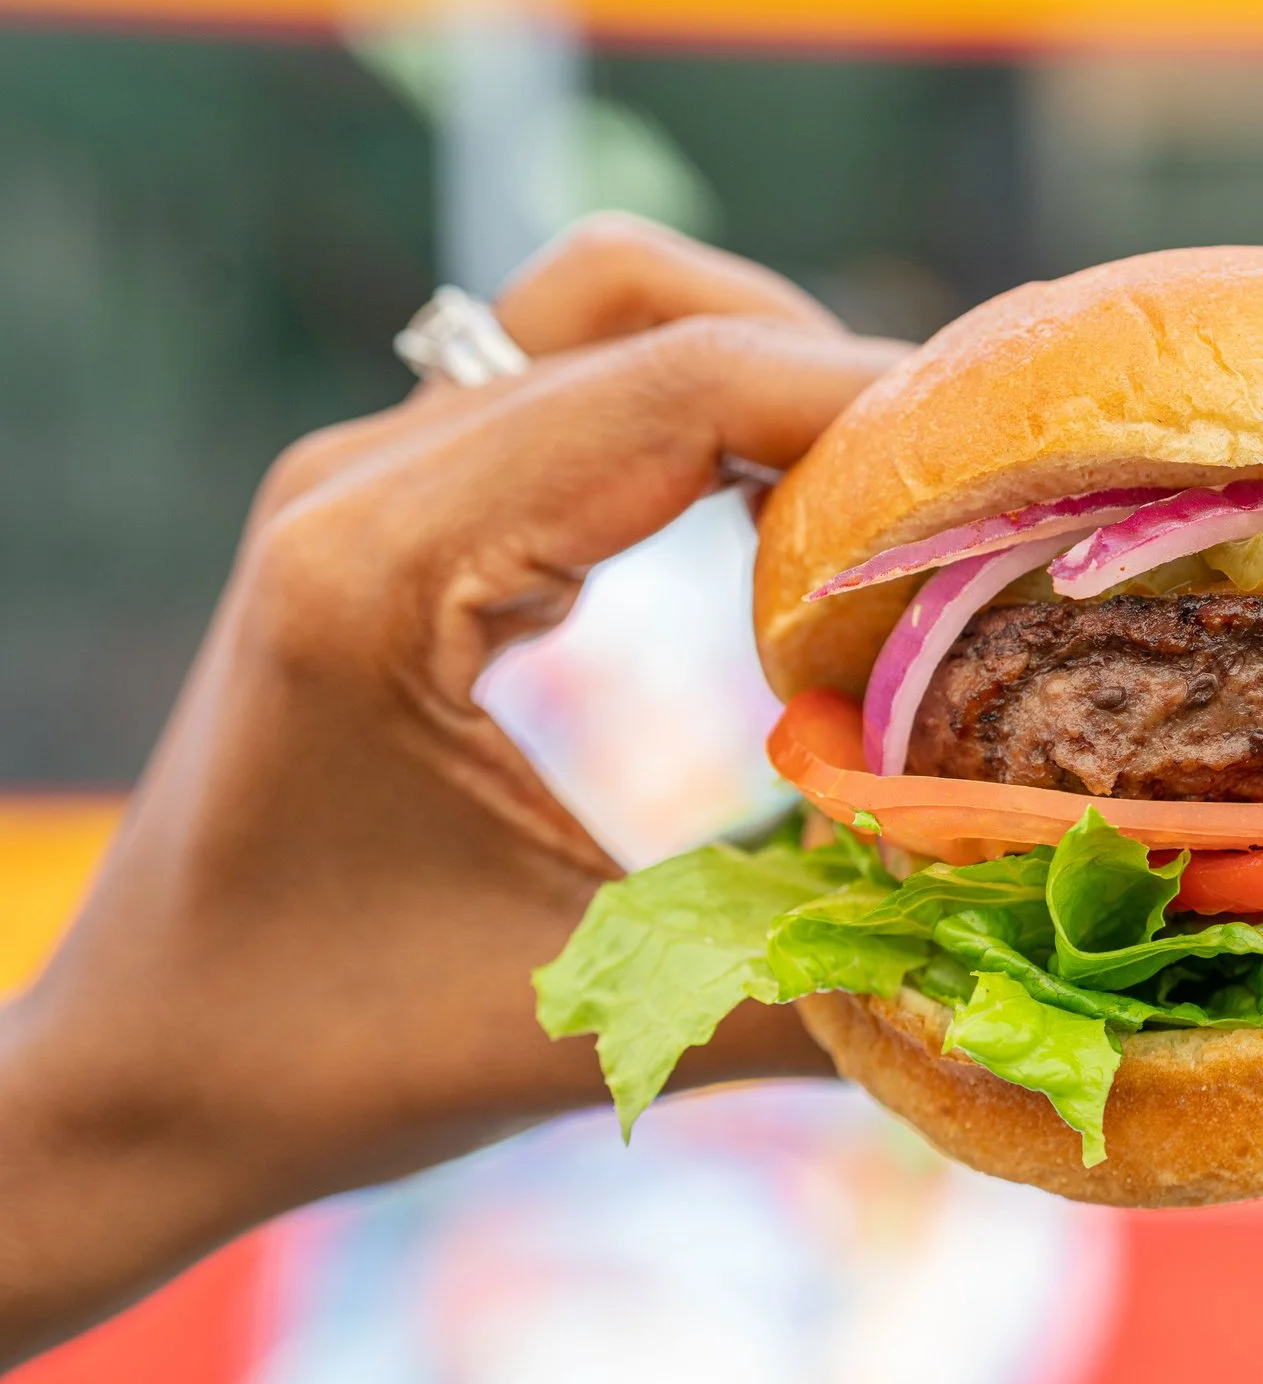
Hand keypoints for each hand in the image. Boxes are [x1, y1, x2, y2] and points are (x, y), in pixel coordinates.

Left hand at [0, 216, 910, 1365]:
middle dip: (832, 369)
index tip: (1005, 475)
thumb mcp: (574, 1017)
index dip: (859, 407)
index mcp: (381, 573)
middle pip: (640, 308)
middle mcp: (361, 483)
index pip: (669, 392)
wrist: (136, 1075)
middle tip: (973, 481)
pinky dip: (699, 417)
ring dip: (762, 371)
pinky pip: (570, 389)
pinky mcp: (389, 510)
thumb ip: (798, 977)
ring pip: (602, 314)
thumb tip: (1006, 946)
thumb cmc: (317, 1057)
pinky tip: (785, 522)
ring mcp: (366, 481)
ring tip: (894, 495)